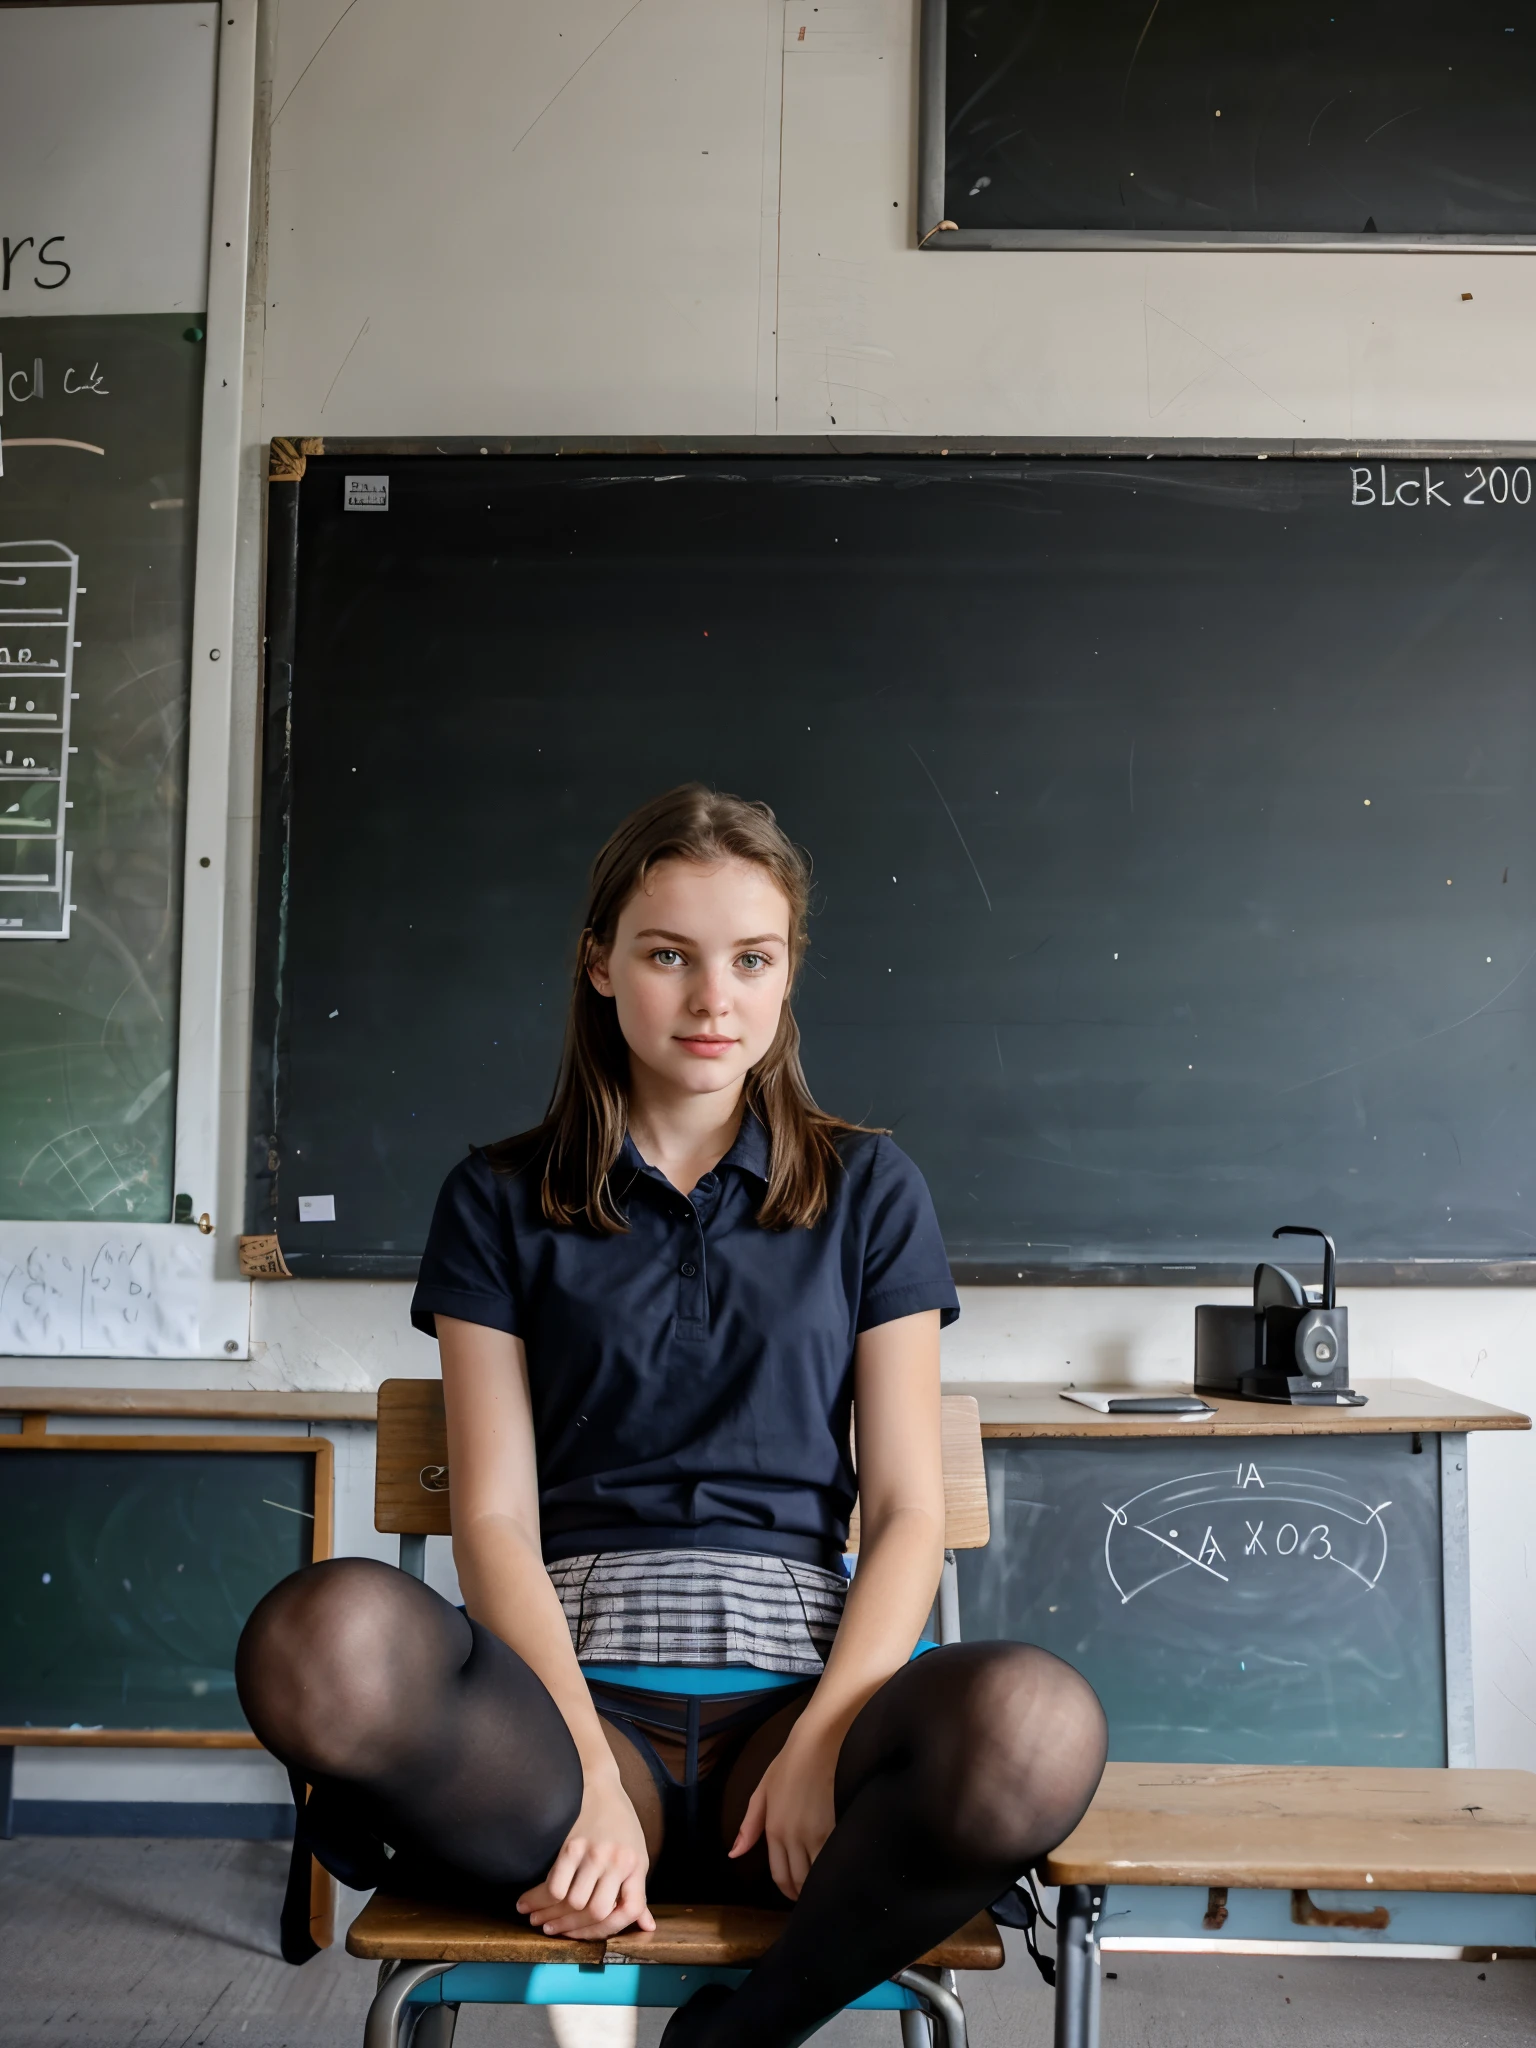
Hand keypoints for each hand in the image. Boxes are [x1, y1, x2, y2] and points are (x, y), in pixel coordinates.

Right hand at [517, 1773, 654, 1939]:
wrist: (599, 1784)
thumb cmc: (620, 1824)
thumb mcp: (637, 1855)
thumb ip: (638, 1892)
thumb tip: (647, 1925)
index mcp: (636, 1866)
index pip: (629, 1910)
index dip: (610, 1929)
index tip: (589, 1934)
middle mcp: (617, 1861)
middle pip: (595, 1911)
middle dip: (572, 1928)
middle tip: (554, 1931)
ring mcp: (593, 1853)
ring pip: (572, 1902)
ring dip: (551, 1916)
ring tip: (537, 1920)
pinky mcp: (571, 1845)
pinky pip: (555, 1884)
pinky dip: (540, 1898)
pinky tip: (530, 1903)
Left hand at [728, 1716, 840, 1900]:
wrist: (814, 1747)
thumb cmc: (786, 1767)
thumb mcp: (761, 1794)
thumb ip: (748, 1827)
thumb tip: (733, 1854)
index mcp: (774, 1830)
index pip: (779, 1874)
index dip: (787, 1890)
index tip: (793, 1895)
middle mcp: (793, 1837)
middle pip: (799, 1879)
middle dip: (802, 1891)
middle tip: (807, 1894)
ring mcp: (815, 1833)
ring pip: (816, 1874)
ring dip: (817, 1884)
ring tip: (820, 1885)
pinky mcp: (834, 1827)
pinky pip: (831, 1858)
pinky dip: (830, 1868)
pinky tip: (832, 1868)